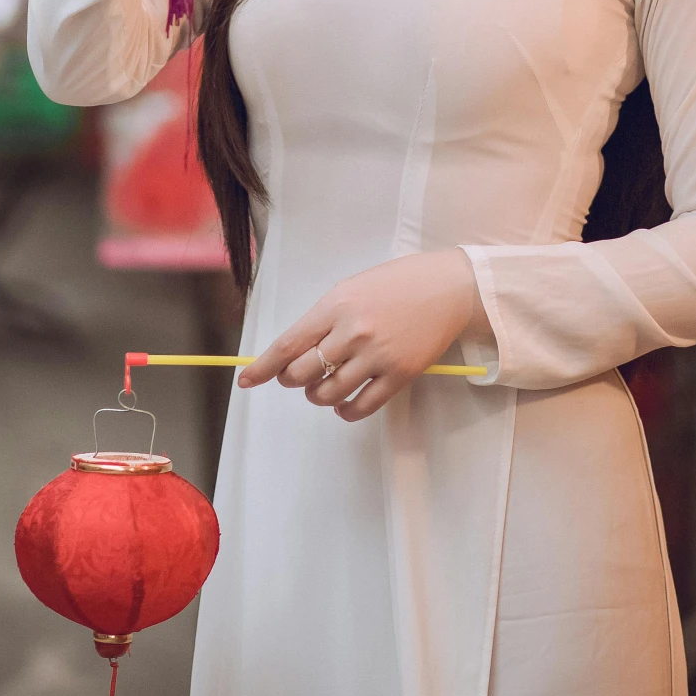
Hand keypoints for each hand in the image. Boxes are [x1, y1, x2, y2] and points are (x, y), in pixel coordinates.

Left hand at [238, 251, 484, 420]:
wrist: (448, 288)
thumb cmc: (397, 284)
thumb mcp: (352, 289)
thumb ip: (324, 318)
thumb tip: (294, 351)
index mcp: (336, 305)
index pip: (288, 344)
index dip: (263, 367)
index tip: (247, 380)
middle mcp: (353, 332)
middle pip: (302, 374)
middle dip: (292, 380)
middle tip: (299, 377)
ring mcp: (377, 355)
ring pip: (327, 394)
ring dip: (317, 397)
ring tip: (324, 388)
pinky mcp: (399, 375)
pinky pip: (360, 407)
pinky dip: (345, 411)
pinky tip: (344, 404)